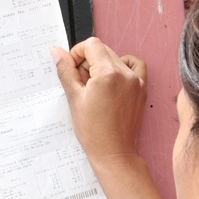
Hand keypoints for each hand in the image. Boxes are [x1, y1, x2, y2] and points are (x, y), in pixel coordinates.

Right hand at [53, 37, 146, 161]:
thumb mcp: (74, 98)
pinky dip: (122, 66)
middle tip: (80, 82)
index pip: (91, 45)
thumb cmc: (94, 132)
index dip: (77, 53)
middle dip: (88, 61)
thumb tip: (57, 52)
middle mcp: (125, 73)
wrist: (113, 153)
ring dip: (102, 65)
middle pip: (103, 50)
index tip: (71, 68)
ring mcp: (136, 81)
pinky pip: (135, 66)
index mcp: (108, 73)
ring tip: (94, 86)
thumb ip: (66, 71)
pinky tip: (112, 80)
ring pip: (116, 58)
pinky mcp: (141, 89)